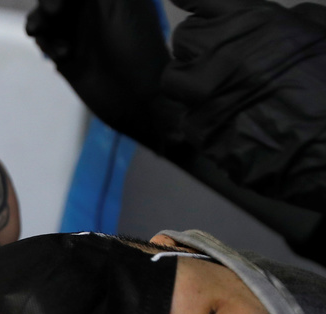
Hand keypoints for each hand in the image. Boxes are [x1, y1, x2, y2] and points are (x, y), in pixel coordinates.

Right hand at [26, 0, 172, 148]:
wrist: (136, 99)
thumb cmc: (135, 47)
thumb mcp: (116, 4)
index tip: (59, 3)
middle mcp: (92, 4)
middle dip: (49, 0)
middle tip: (54, 12)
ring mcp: (78, 27)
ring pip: (45, 11)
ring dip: (41, 19)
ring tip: (45, 31)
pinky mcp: (66, 50)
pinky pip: (43, 36)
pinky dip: (46, 41)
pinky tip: (62, 54)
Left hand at [161, 0, 325, 211]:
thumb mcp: (324, 37)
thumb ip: (300, 20)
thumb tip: (292, 15)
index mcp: (253, 23)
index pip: (202, 1)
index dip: (192, 1)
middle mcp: (220, 53)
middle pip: (184, 39)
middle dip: (197, 48)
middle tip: (218, 61)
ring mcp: (205, 93)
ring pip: (174, 78)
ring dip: (190, 83)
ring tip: (219, 92)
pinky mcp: (198, 129)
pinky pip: (189, 117)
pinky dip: (205, 119)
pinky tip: (233, 123)